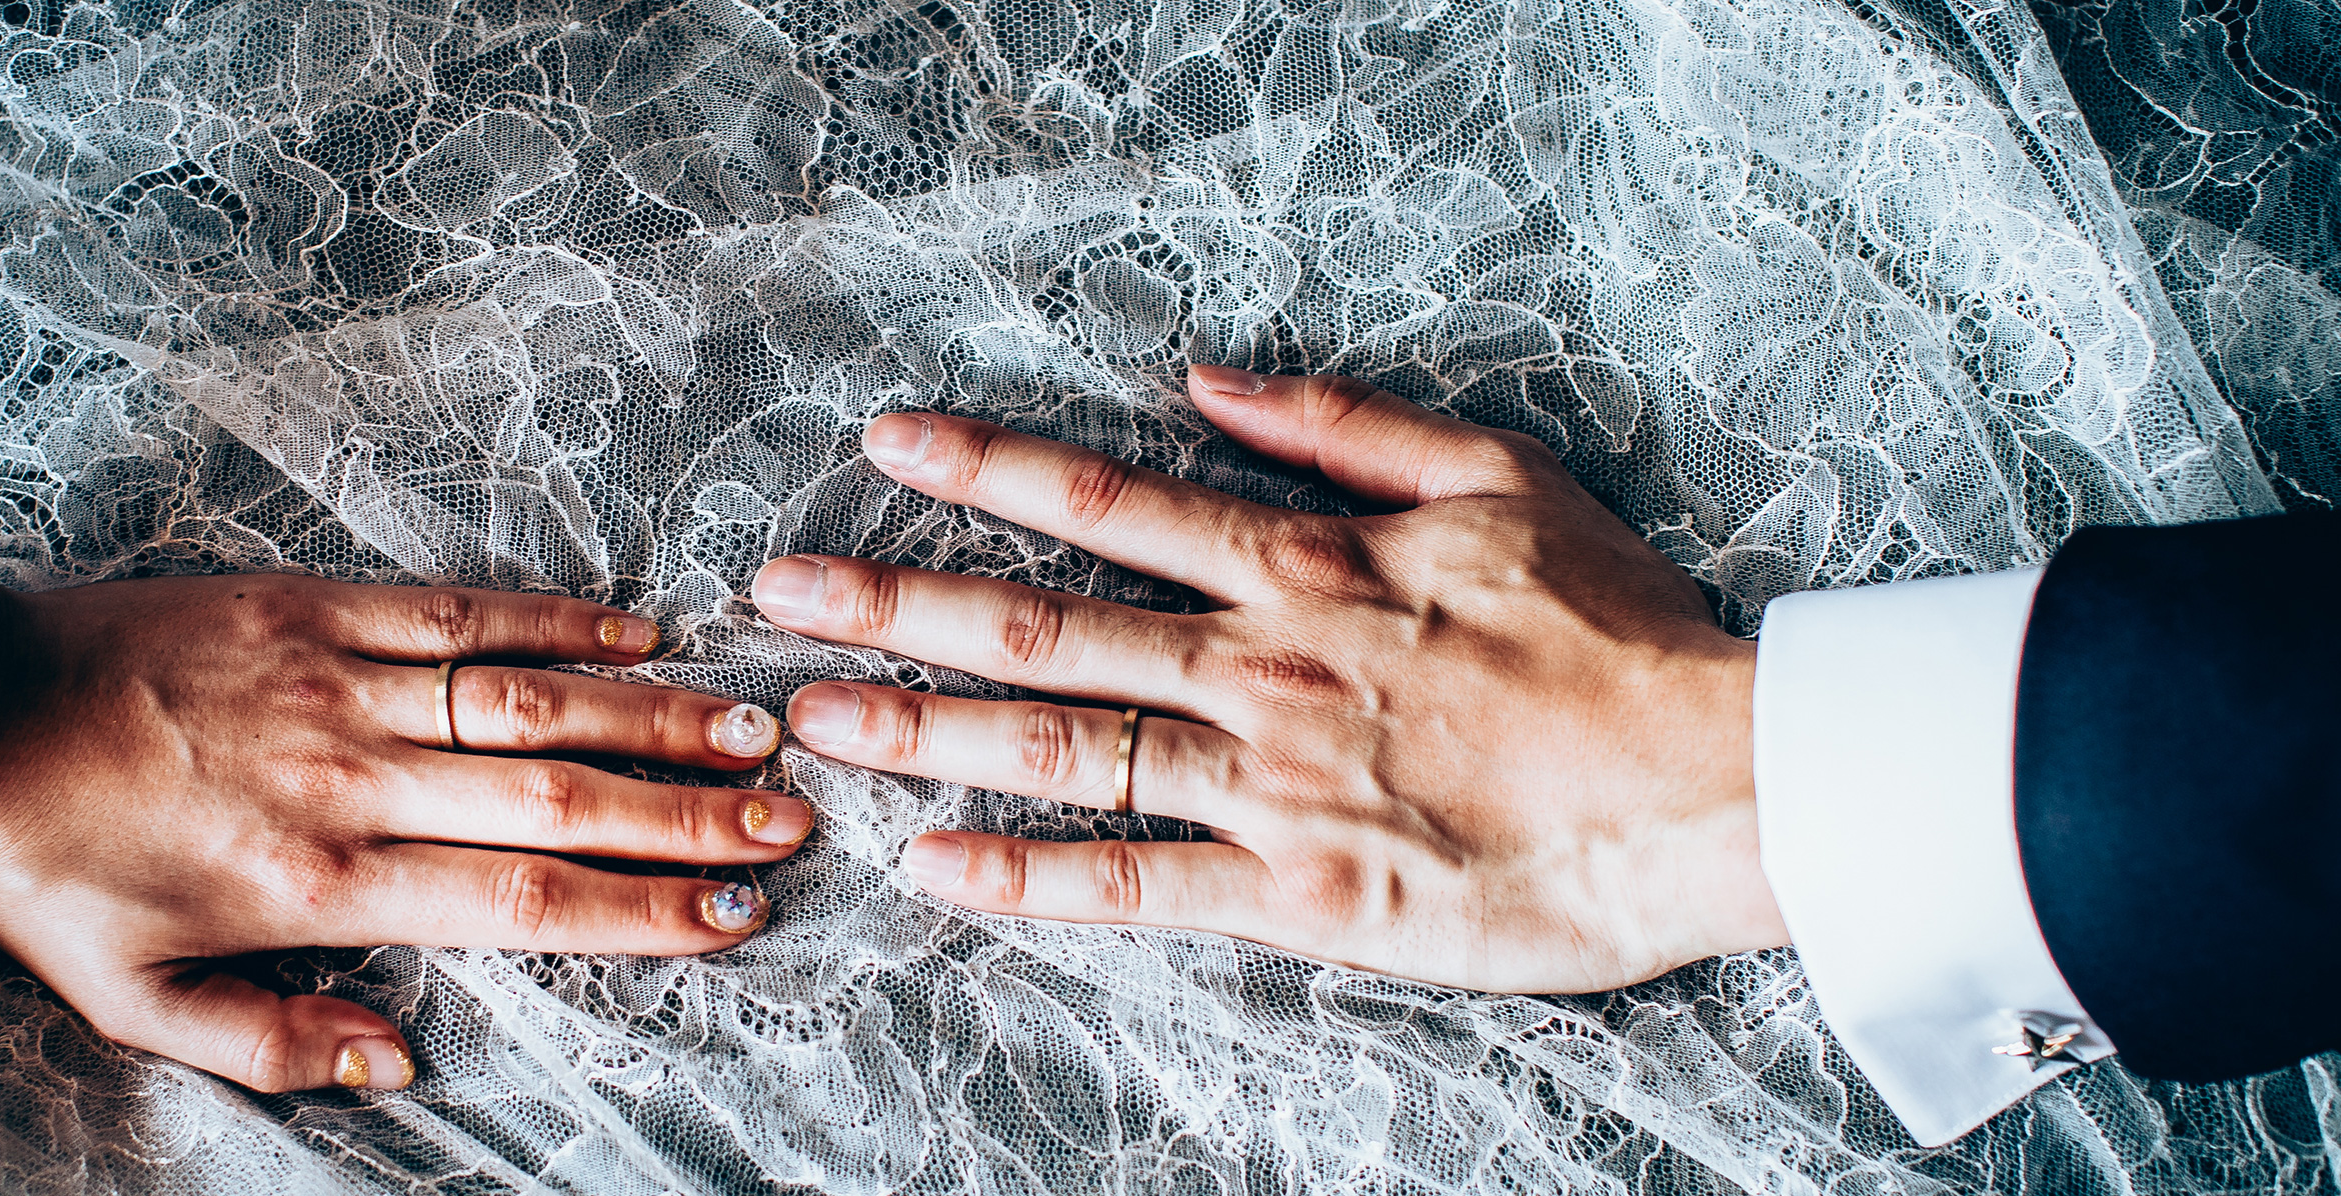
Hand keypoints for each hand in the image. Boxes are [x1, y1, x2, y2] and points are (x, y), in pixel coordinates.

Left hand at [0, 578, 806, 1090]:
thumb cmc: (52, 866)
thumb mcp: (134, 1001)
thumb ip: (271, 1045)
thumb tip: (399, 1065)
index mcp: (320, 886)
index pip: (521, 899)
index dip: (643, 909)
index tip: (737, 914)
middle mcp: (351, 781)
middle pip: (555, 797)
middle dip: (689, 812)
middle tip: (791, 818)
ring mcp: (338, 682)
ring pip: (527, 699)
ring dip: (652, 715)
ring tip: (756, 726)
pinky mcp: (315, 606)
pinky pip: (457, 612)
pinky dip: (556, 620)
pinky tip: (639, 633)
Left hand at [752, 367, 1787, 992]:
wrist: (1714, 778)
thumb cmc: (1612, 629)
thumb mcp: (1493, 475)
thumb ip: (1340, 426)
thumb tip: (1210, 382)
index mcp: (1300, 566)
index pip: (1106, 505)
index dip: (985, 469)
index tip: (888, 444)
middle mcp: (1258, 665)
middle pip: (1042, 626)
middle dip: (898, 600)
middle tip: (781, 590)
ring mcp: (1267, 781)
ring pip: (1060, 749)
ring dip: (925, 730)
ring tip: (816, 719)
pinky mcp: (1300, 892)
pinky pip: (1137, 887)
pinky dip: (1030, 882)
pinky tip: (937, 871)